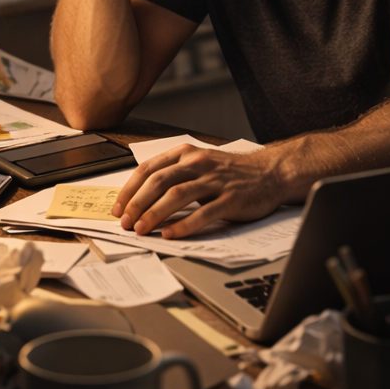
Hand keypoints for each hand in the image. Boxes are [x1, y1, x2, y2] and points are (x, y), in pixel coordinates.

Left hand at [112, 145, 286, 238]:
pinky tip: (171, 234)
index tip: (118, 207)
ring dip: (155, 214)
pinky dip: (184, 225)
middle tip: (125, 222)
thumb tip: (142, 197)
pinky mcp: (230, 199)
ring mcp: (215, 181)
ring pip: (177, 195)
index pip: (149, 169)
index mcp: (187, 154)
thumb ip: (175, 174)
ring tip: (142, 229)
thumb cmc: (232, 172)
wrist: (270, 173)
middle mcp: (199, 164)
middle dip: (137, 204)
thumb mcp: (201, 163)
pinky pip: (203, 213)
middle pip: (159, 182)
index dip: (130, 189)